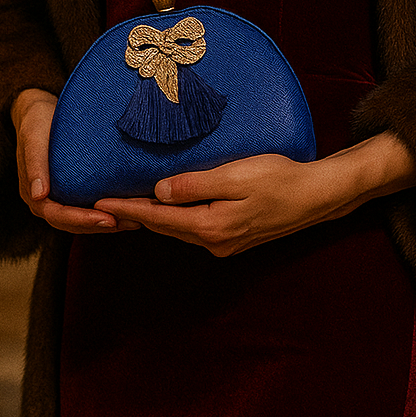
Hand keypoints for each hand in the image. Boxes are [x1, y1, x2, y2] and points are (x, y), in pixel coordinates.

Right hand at [11, 88, 141, 234]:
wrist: (38, 109)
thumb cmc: (36, 120)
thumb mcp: (33, 136)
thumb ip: (35, 163)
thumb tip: (38, 195)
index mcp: (35, 195)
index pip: (59, 216)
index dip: (83, 221)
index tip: (108, 220)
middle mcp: (48, 201)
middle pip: (75, 224)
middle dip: (102, 226)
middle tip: (131, 222)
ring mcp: (61, 196)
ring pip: (85, 219)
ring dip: (110, 222)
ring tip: (137, 220)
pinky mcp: (75, 188)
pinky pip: (91, 204)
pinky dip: (109, 208)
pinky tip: (131, 205)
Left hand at [95, 132, 415, 257]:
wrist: (317, 196)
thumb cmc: (281, 178)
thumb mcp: (238, 174)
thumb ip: (197, 184)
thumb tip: (159, 191)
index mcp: (211, 226)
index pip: (158, 217)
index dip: (127, 207)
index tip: (98, 200)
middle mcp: (214, 241)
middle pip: (165, 226)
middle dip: (134, 213)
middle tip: (103, 199)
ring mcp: (225, 242)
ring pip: (179, 228)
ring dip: (154, 216)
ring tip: (127, 200)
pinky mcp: (234, 236)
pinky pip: (195, 226)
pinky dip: (176, 216)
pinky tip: (168, 204)